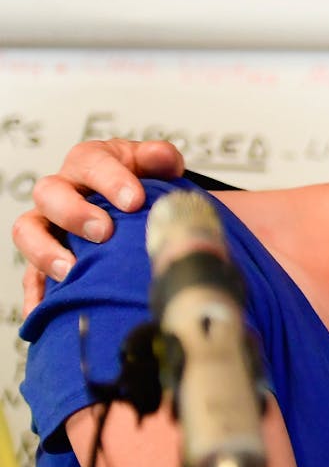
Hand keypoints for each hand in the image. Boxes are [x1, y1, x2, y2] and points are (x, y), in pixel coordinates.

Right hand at [12, 138, 183, 293]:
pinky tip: (45, 309)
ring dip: (45, 251)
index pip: (93, 163)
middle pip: (50, 193)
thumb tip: (163, 157)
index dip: (112, 181)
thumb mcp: (154, 164)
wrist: (134, 203)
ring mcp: (49, 223)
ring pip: (27, 230)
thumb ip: (160, 158)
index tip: (134, 201)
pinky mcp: (45, 255)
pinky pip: (30, 273)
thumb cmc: (140, 181)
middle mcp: (63, 189)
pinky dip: (36, 292)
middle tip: (104, 232)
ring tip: (70, 270)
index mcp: (90, 162)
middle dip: (75, 213)